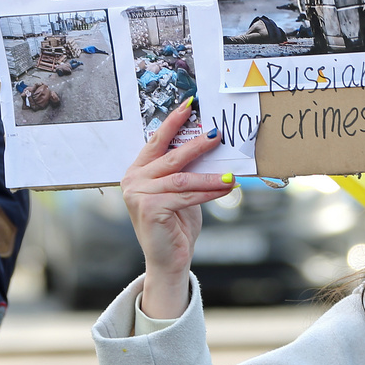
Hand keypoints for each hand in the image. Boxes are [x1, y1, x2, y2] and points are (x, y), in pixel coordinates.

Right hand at [121, 100, 234, 318]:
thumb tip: (210, 141)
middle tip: (218, 135)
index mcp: (138, 170)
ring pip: (183, 178)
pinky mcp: (150, 209)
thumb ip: (184, 168)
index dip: (173, 121)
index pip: (156, 140)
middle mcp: (133, 180)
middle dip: (198, 144)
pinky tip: (226, 187)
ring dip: (210, 175)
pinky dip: (210, 191)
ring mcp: (139, 195)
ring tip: (231, 173)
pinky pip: (187, 195)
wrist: (168, 260)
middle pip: (171, 156)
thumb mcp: (178, 188)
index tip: (190, 104)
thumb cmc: (175, 221)